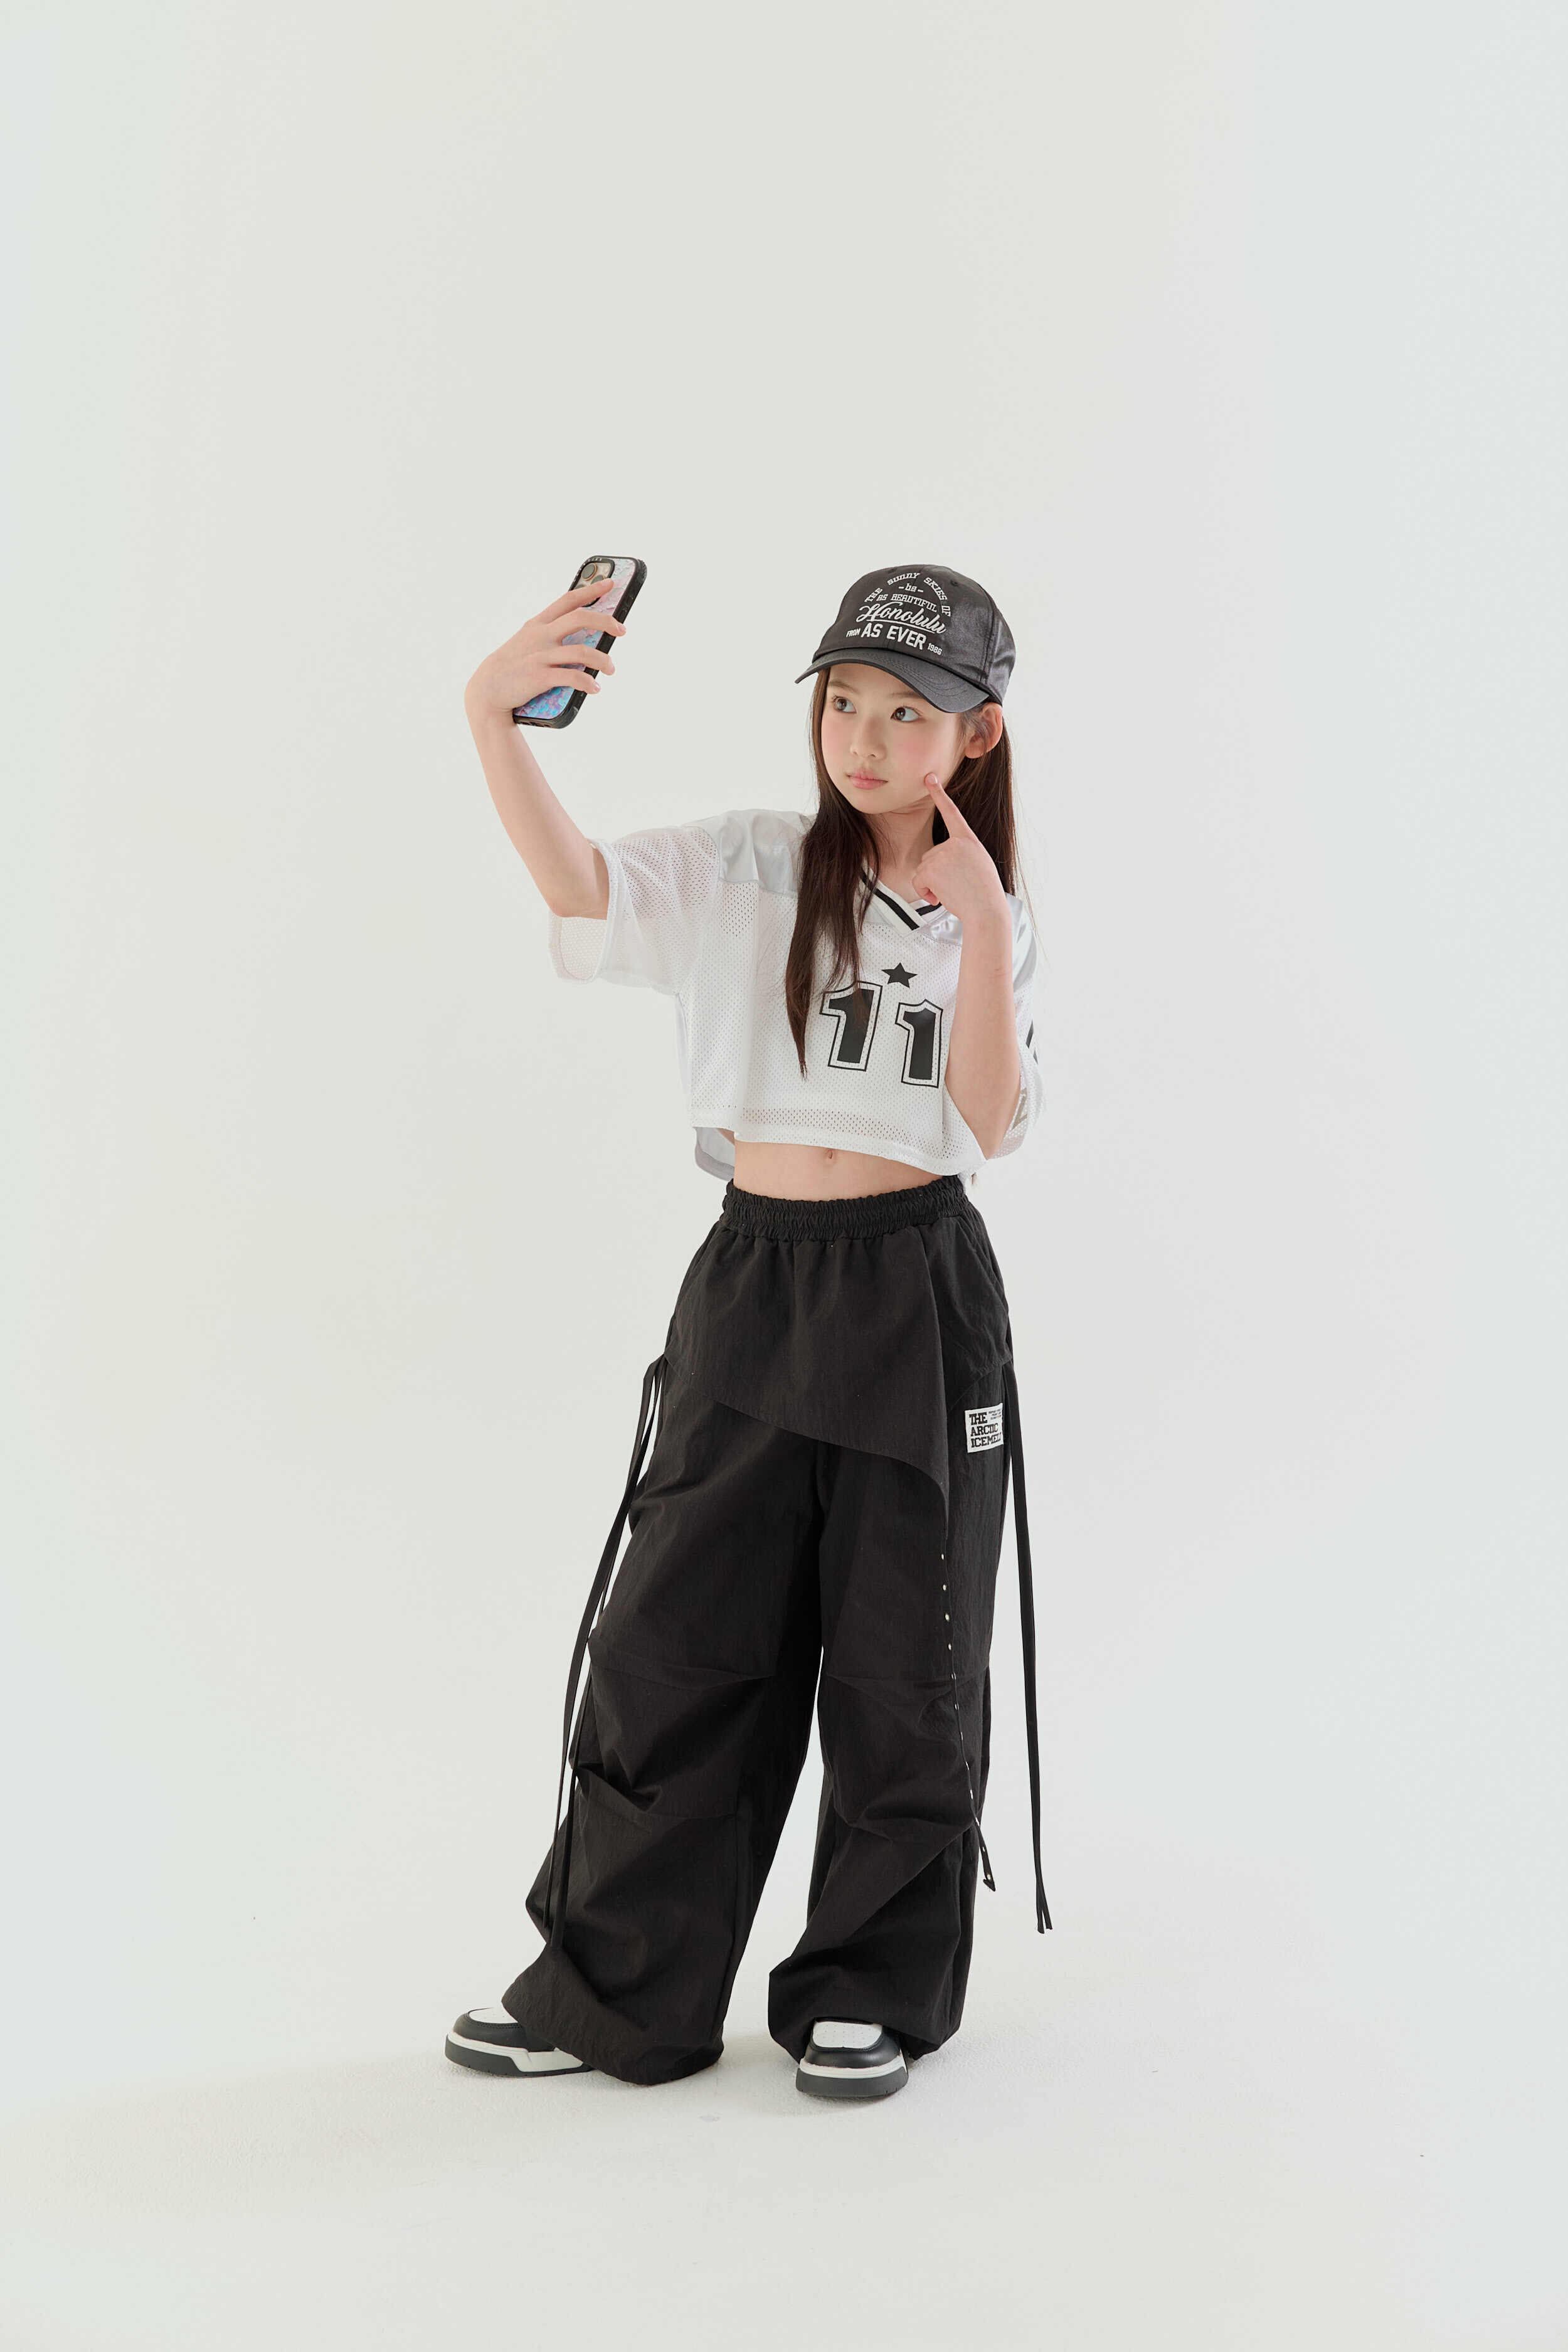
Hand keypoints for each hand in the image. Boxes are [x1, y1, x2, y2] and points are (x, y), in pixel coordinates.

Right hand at [464, 579, 626, 721]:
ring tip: (610, 669)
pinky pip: (572, 678)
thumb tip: (583, 635)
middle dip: (606, 621)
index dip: (591, 590)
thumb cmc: (514, 664)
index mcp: (539, 624)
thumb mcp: (528, 640)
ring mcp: (540, 655)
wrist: (488, 688)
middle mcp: (541, 635)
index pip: (568, 600)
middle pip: (580, 618)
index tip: (610, 584)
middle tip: (622, 630)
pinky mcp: (540, 677)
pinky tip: (594, 688)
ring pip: (582, 652)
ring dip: (603, 660)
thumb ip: (550, 633)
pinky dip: (588, 683)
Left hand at [912, 773, 1008, 926]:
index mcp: (968, 840)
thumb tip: (937, 865)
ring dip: (931, 884)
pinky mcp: (931, 868)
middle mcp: (955, 843)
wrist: (986, 910)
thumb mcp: (977, 865)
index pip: (951, 812)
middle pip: (930, 856)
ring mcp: (942, 854)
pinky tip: (940, 897)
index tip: (929, 777)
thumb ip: (960, 856)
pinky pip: (918, 880)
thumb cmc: (984, 893)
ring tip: (952, 892)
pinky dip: (925, 891)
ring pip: (923, 869)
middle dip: (935, 874)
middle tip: (956, 886)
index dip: (939, 794)